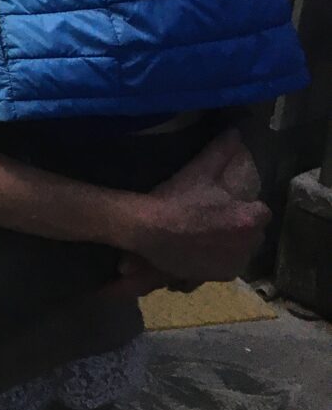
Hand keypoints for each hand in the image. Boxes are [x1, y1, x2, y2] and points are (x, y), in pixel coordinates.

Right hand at [124, 130, 269, 285]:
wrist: (147, 230)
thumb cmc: (176, 198)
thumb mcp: (198, 169)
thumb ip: (221, 151)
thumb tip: (235, 132)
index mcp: (250, 218)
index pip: (260, 211)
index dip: (244, 206)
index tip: (226, 202)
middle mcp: (248, 244)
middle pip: (252, 233)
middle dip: (238, 226)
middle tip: (213, 217)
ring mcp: (233, 264)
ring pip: (239, 251)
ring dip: (228, 244)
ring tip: (204, 235)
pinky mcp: (217, 277)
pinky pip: (223, 268)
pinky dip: (215, 261)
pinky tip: (197, 252)